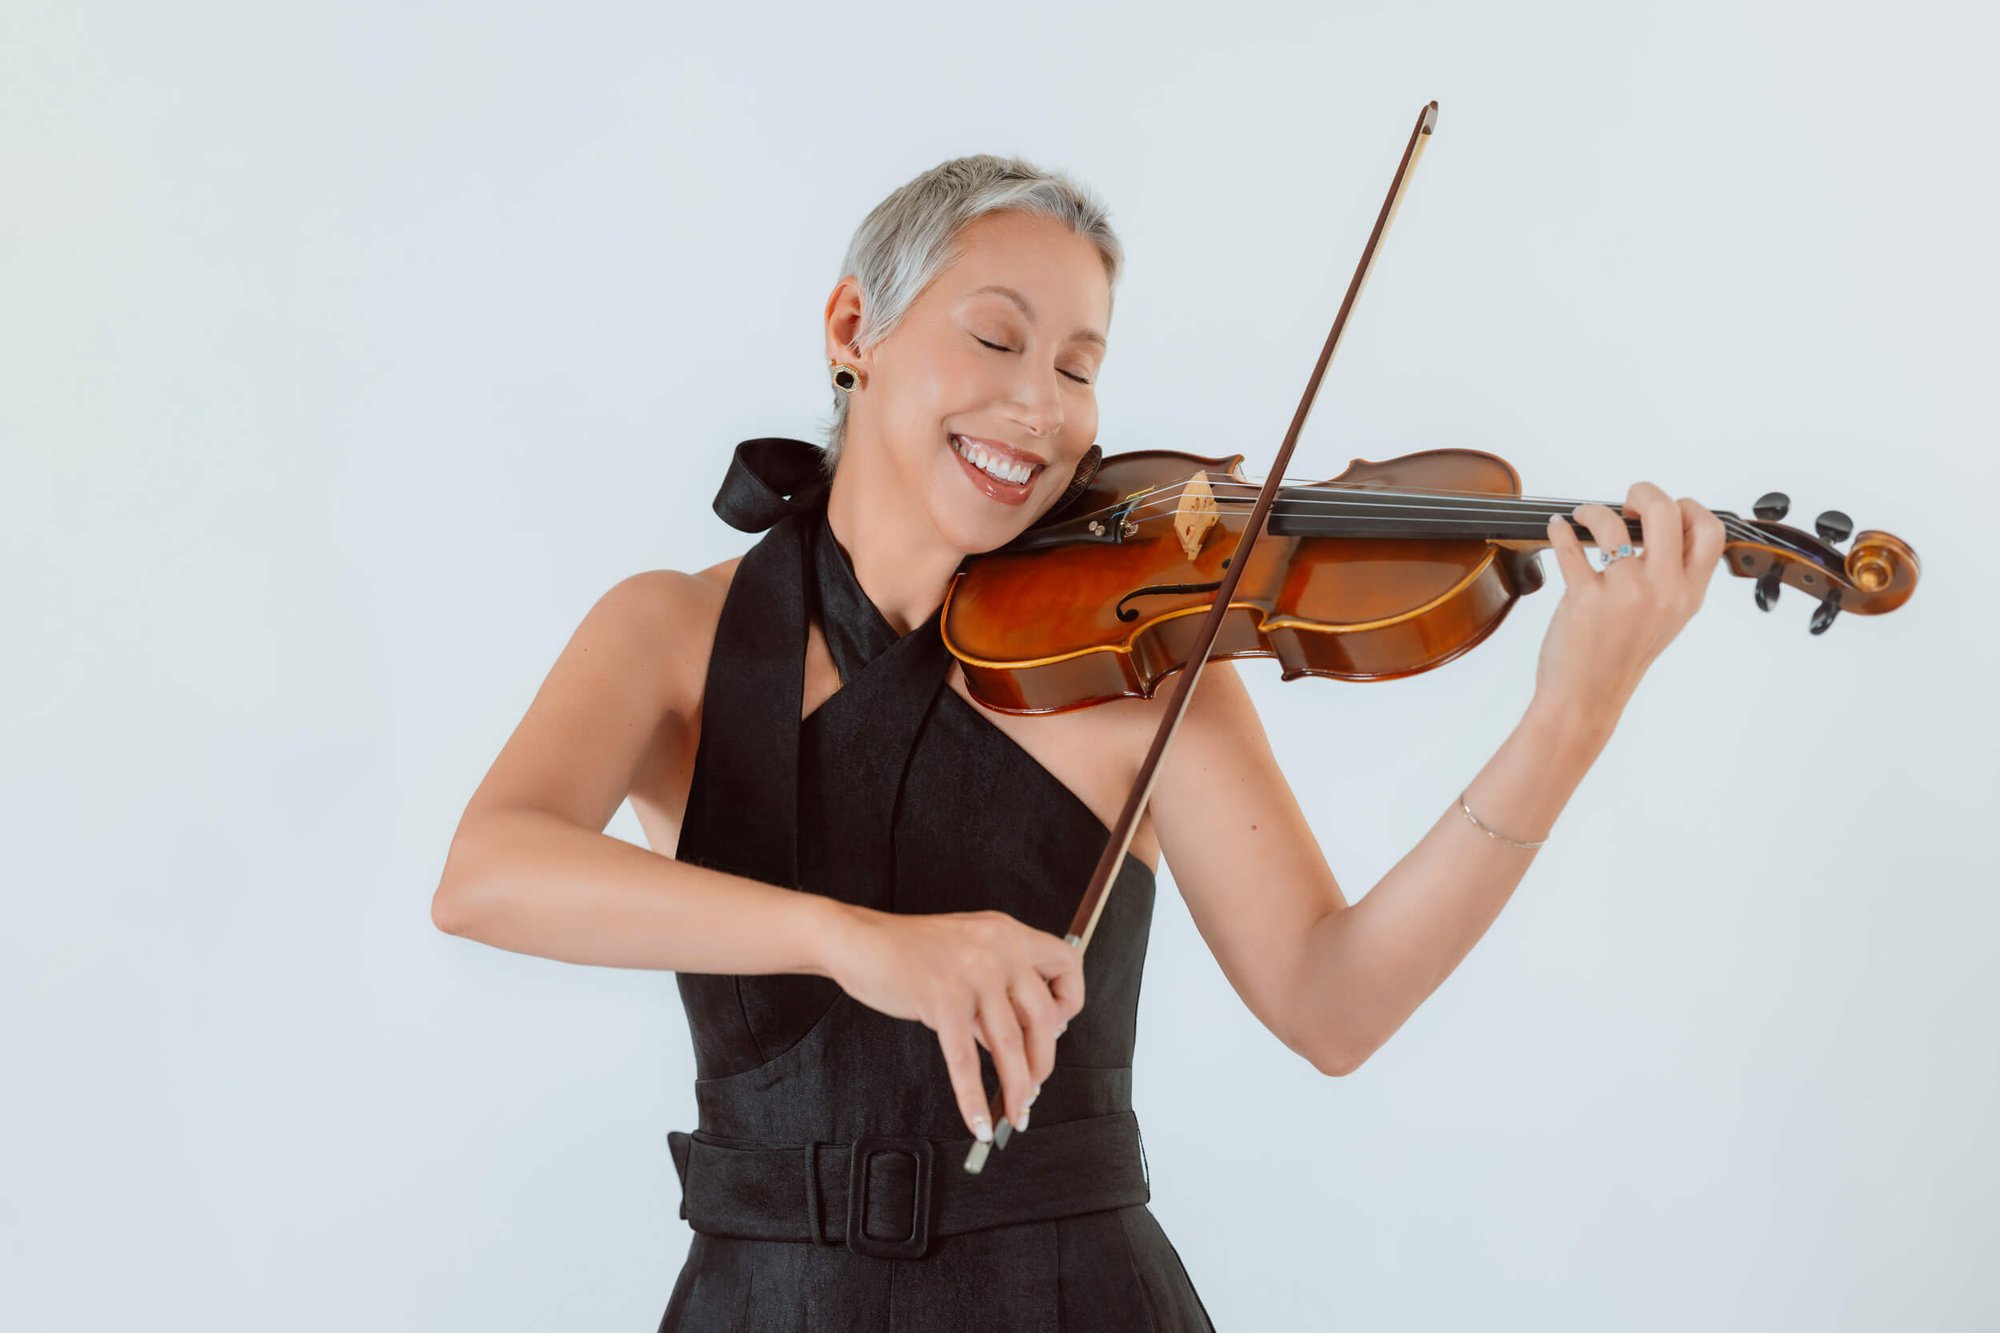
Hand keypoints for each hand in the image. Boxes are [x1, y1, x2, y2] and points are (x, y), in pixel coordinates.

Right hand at [824, 906, 1082, 1140]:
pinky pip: (965, 1060)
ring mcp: (972, 972)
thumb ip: (997, 993)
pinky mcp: (943, 998)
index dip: (1070, 1000)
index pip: (1067, 963)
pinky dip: (974, 1098)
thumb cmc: (909, 951)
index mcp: (1008, 933)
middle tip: (1034, 1088)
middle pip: (1044, 1015)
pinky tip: (978, 1120)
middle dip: (1043, 1062)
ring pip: (1011, 1044)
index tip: (1057, 1029)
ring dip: (1017, 1088)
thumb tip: (1021, 1044)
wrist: (858, 940)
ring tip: (1017, 1114)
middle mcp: (998, 948)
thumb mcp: (967, 958)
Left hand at [1537, 481, 1728, 727]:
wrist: (1586, 700)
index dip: (1687, 507)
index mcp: (1688, 594)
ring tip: (1582, 517)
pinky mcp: (1585, 598)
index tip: (1660, 511)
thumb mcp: (1667, 619)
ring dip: (1592, 510)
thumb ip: (1672, 578)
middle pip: (1667, 511)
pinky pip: (1569, 546)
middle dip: (1644, 491)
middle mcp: (1662, 591)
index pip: (1710, 531)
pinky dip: (1559, 529)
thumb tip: (1660, 526)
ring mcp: (1624, 594)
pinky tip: (1558, 527)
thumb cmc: (1620, 659)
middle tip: (1626, 501)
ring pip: (1611, 523)